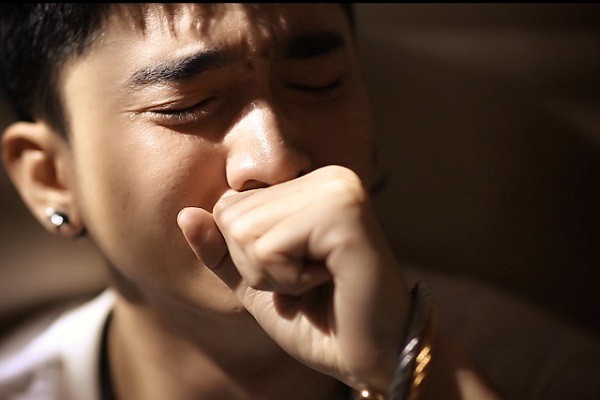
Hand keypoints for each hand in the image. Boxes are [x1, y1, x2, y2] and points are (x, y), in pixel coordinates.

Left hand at [178, 165, 410, 390]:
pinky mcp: (345, 214)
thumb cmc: (318, 319)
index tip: (296, 272)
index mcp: (310, 184)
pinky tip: (329, 280)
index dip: (247, 256)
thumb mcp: (256, 283)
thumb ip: (220, 250)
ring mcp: (338, 190)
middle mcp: (327, 176)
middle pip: (231, 214)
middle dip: (257, 266)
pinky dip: (288, 279)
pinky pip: (270, 246)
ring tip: (319, 280)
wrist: (372, 357)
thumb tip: (184, 214)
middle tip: (308, 281)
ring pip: (245, 230)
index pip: (228, 205)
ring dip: (273, 275)